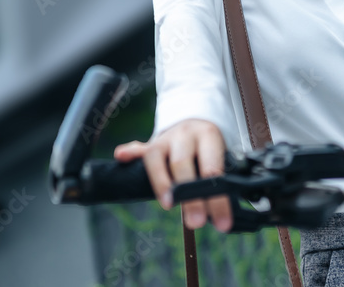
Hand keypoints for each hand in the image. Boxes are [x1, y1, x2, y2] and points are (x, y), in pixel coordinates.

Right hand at [113, 119, 232, 231]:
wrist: (195, 121)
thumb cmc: (208, 149)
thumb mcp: (220, 157)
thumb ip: (217, 180)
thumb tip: (222, 216)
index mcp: (208, 136)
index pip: (213, 170)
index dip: (218, 199)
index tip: (222, 223)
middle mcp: (185, 134)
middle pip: (183, 163)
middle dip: (190, 196)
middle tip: (196, 222)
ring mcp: (165, 138)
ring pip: (156, 156)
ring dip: (161, 182)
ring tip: (168, 204)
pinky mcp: (150, 144)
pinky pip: (138, 148)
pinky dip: (130, 152)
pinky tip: (122, 156)